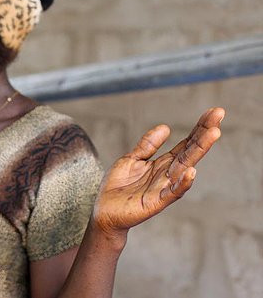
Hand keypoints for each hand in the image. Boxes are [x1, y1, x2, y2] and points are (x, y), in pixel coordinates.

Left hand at [93, 107, 223, 236]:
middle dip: (204, 133)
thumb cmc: (118, 187)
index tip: (214, 112)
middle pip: (190, 151)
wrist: (104, 212)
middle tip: (219, 115)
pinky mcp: (155, 202)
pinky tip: (192, 171)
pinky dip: (182, 183)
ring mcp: (163, 188)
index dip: (198, 128)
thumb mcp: (132, 159)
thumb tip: (166, 127)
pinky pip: (172, 192)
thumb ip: (148, 145)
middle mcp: (167, 174)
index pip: (185, 143)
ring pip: (185, 167)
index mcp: (163, 163)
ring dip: (199, 151)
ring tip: (213, 133)